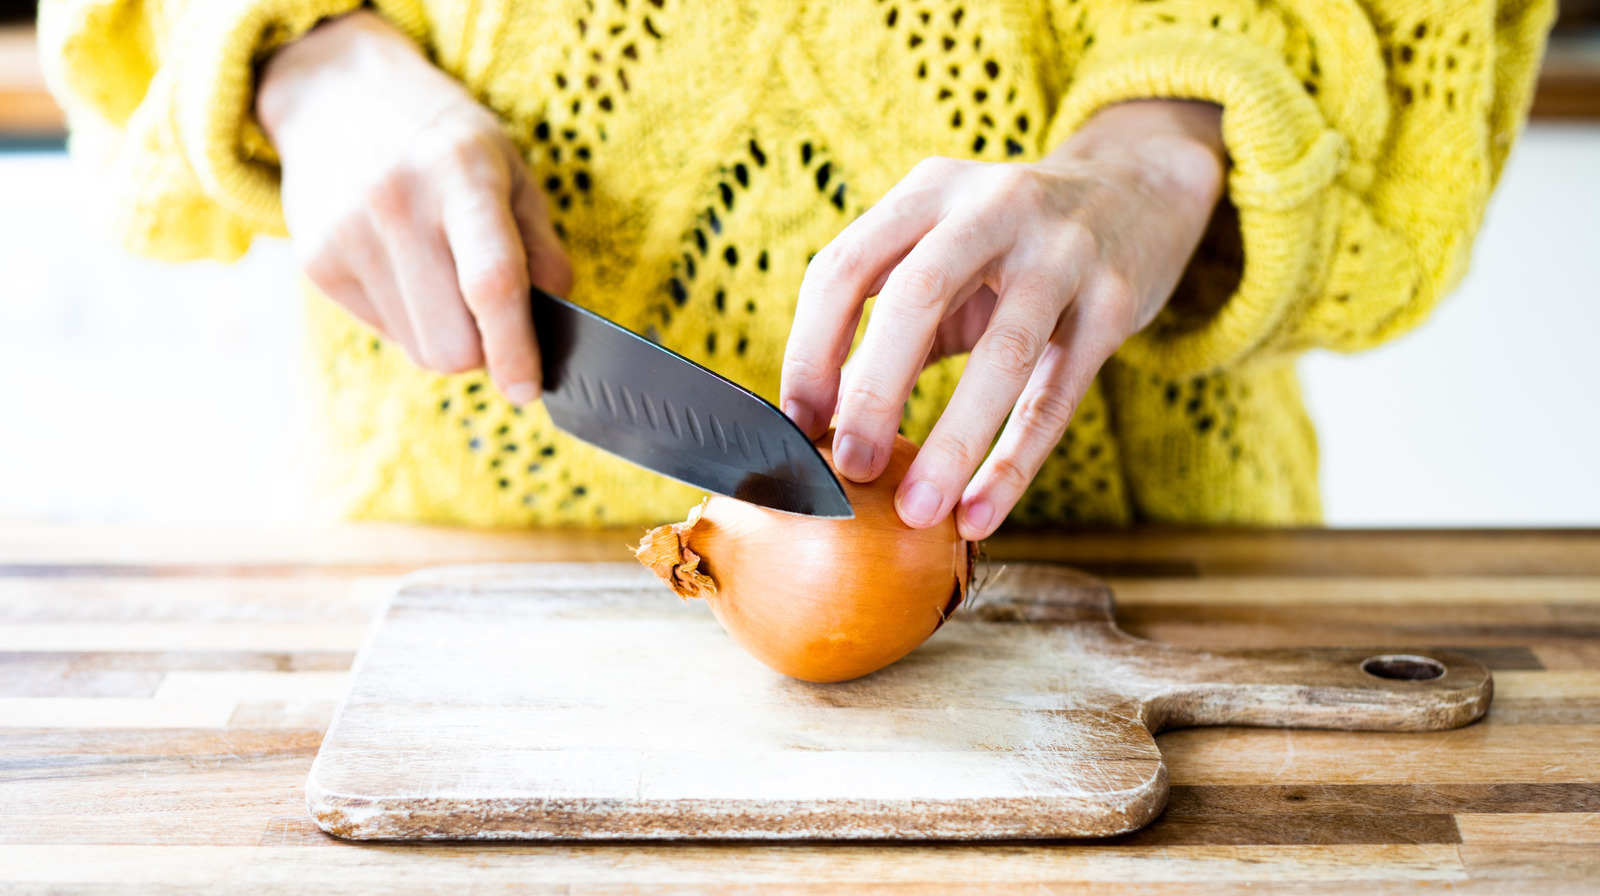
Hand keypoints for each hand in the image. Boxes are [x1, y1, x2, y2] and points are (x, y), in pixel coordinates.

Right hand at [256, 10, 571, 403]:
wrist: (336, 94)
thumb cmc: (443, 139)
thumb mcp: (511, 169)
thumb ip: (541, 247)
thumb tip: (556, 319)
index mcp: (459, 174)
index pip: (491, 283)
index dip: (515, 349)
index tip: (528, 389)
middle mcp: (396, 203)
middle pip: (451, 343)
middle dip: (484, 350)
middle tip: (494, 318)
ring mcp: (347, 235)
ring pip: (419, 349)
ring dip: (446, 336)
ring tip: (444, 276)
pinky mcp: (316, 263)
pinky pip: (385, 333)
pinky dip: (410, 320)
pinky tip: (407, 270)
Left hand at [780, 100, 1225, 539]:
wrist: (1140, 192)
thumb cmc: (1013, 245)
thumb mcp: (944, 255)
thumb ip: (886, 324)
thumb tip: (819, 422)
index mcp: (929, 191)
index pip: (845, 266)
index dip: (810, 350)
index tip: (797, 425)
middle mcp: (994, 205)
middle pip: (917, 296)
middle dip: (876, 391)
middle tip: (851, 469)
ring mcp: (1063, 250)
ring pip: (1003, 353)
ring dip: (952, 441)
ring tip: (918, 511)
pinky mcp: (1116, 301)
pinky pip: (1057, 395)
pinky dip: (1014, 463)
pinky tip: (980, 514)